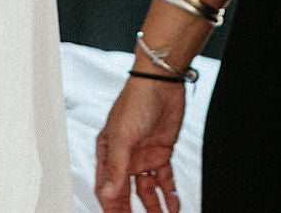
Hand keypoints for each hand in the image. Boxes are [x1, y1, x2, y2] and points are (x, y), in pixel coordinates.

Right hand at [95, 77, 186, 212]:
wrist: (162, 81)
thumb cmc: (136, 100)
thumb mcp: (123, 136)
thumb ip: (117, 167)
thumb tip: (107, 194)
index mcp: (109, 152)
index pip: (107, 187)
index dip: (111, 206)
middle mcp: (126, 156)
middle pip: (126, 192)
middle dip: (130, 211)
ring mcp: (144, 154)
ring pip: (147, 189)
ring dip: (153, 207)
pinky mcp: (162, 151)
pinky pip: (164, 179)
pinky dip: (169, 193)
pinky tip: (173, 205)